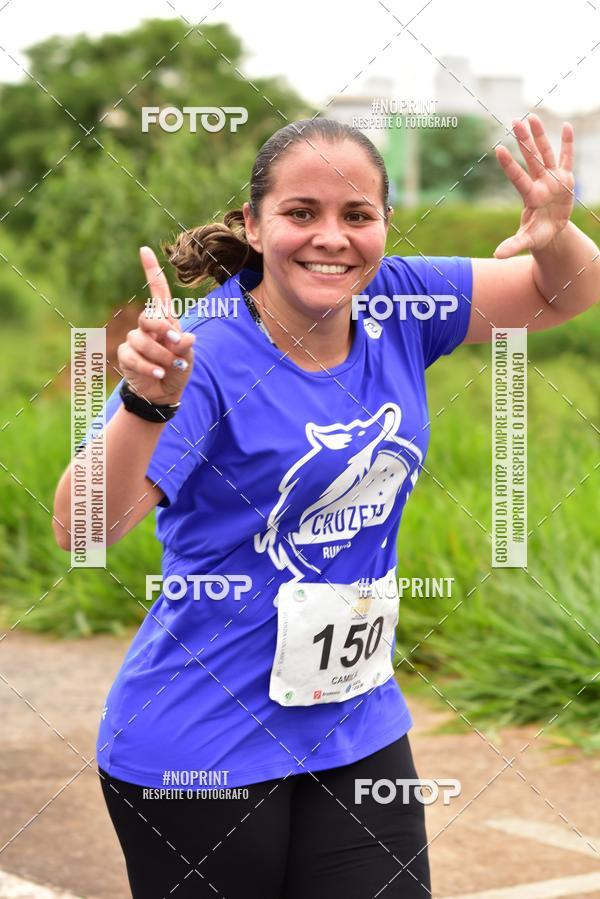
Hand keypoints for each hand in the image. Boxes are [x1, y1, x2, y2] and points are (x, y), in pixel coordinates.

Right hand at [117, 246, 195, 404]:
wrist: (162, 394)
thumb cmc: (177, 370)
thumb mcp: (187, 358)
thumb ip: (186, 347)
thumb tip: (184, 338)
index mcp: (166, 321)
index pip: (157, 292)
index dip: (151, 271)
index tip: (144, 250)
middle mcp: (148, 327)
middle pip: (148, 317)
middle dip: (162, 329)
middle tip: (175, 344)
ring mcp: (135, 340)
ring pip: (141, 340)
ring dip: (159, 355)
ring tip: (169, 367)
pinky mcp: (126, 355)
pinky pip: (133, 357)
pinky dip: (148, 367)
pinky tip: (159, 374)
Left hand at [493, 115, 574, 258]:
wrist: (550, 232)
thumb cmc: (537, 235)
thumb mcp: (526, 241)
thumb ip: (513, 245)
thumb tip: (496, 256)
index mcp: (530, 196)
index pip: (518, 177)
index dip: (509, 164)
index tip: (498, 148)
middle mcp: (539, 183)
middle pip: (531, 158)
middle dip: (524, 140)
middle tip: (514, 120)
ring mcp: (552, 179)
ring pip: (546, 153)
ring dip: (540, 136)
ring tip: (532, 117)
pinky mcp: (565, 179)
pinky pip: (567, 158)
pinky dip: (567, 143)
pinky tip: (566, 126)